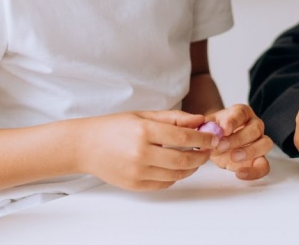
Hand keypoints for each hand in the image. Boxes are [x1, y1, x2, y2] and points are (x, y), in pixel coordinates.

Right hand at [75, 110, 218, 190]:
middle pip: (184, 159)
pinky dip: (176, 176)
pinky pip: (164, 183)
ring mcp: (137, 172)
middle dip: (202, 155)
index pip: (183, 136)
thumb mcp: (144, 115)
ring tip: (195, 157)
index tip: (213, 137)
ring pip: (176, 174)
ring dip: (192, 167)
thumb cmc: (114, 127)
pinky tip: (178, 166)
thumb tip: (200, 120)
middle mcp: (141, 153)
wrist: (85, 146)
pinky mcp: (134, 185)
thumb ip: (174, 118)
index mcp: (144, 131)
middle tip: (209, 150)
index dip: (203, 138)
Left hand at [207, 104, 272, 179]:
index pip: (241, 113)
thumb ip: (205, 127)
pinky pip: (264, 166)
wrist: (216, 142)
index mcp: (241, 113)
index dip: (233, 121)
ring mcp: (259, 141)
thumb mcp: (207, 125)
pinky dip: (254, 171)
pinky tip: (239, 174)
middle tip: (222, 146)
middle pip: (255, 128)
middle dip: (238, 138)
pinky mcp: (259, 159)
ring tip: (233, 157)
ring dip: (250, 151)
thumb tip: (203, 131)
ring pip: (265, 144)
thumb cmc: (215, 131)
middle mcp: (254, 124)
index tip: (224, 129)